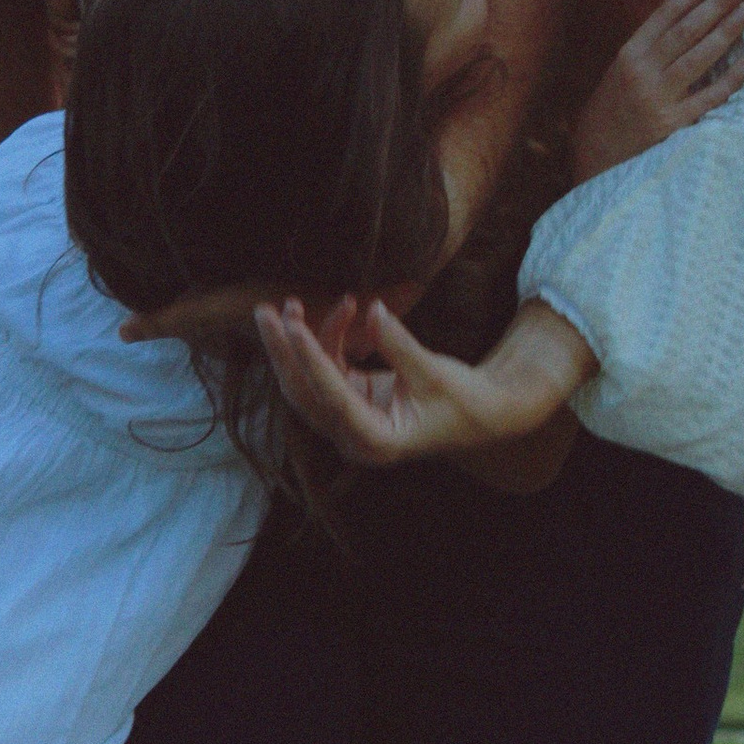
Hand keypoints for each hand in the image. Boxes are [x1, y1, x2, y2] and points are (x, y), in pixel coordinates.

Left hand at [255, 292, 592, 472]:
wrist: (480, 415)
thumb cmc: (463, 401)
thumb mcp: (434, 373)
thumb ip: (400, 345)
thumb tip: (374, 311)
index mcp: (374, 441)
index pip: (331, 398)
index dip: (310, 358)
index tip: (292, 326)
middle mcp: (353, 438)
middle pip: (303, 393)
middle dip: (282, 351)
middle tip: (263, 311)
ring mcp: (348, 421)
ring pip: (307, 380)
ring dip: (300, 341)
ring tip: (295, 302)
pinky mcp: (350, 402)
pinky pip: (328, 367)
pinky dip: (329, 339)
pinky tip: (346, 309)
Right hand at [573, 0, 743, 180]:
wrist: (594, 157)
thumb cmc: (614, 109)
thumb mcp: (623, 71)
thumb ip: (652, 47)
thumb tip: (692, 16)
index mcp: (630, 53)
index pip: (668, 12)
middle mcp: (642, 71)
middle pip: (687, 29)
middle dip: (718, 2)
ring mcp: (656, 97)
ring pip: (699, 57)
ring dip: (727, 30)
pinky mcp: (671, 125)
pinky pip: (707, 98)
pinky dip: (730, 79)